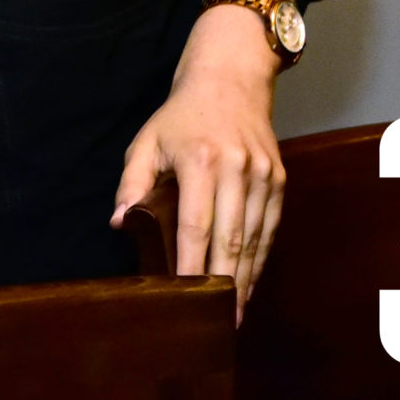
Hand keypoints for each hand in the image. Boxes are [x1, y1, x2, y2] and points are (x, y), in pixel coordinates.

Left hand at [109, 0, 288, 315]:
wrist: (230, 78)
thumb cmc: (181, 116)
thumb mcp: (147, 141)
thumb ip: (132, 183)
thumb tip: (120, 223)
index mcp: (201, 161)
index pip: (195, 225)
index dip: (191, 264)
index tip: (186, 296)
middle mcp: (238, 169)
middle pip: (232, 238)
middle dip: (224, 284)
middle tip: (217, 322)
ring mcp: (263, 174)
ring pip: (256, 238)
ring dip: (246, 278)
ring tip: (234, 312)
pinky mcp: (279, 178)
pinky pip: (271, 227)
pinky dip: (261, 257)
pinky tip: (250, 281)